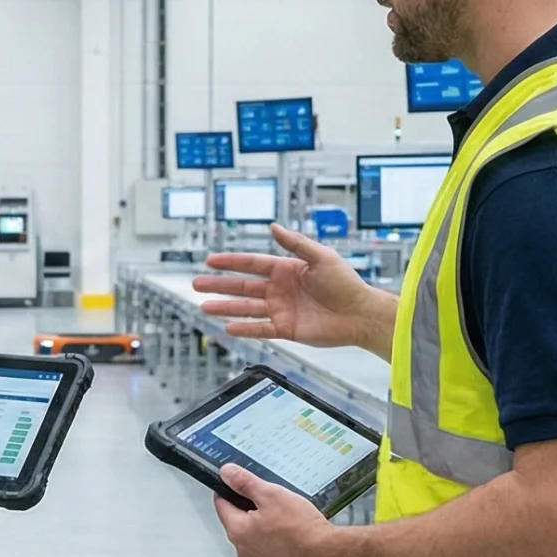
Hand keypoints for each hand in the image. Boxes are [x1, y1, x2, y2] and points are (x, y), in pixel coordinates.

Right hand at [194, 224, 392, 351]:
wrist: (359, 314)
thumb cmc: (346, 283)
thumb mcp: (321, 257)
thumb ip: (296, 243)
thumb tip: (274, 227)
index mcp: (286, 269)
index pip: (252, 264)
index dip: (231, 262)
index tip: (211, 260)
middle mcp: (280, 289)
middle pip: (243, 286)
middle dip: (219, 285)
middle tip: (197, 283)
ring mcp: (281, 309)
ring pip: (246, 308)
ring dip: (225, 307)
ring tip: (204, 306)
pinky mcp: (287, 329)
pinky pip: (260, 328)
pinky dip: (245, 328)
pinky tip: (228, 326)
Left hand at [213, 464, 339, 556]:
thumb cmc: (301, 529)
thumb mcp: (272, 494)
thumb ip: (245, 483)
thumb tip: (227, 473)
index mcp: (237, 531)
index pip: (221, 505)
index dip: (229, 491)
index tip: (239, 485)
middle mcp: (243, 552)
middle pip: (238, 523)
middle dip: (251, 511)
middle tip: (273, 503)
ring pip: (254, 540)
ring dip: (264, 530)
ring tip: (286, 522)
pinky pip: (270, 554)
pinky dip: (277, 546)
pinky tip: (293, 538)